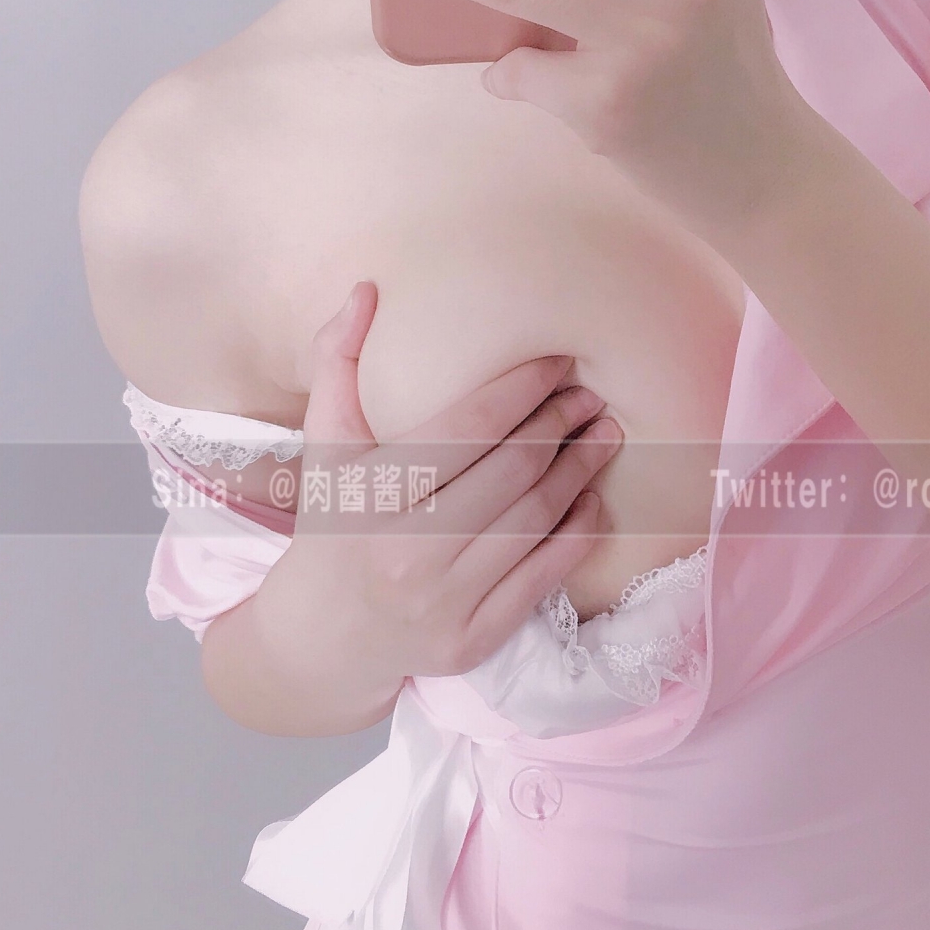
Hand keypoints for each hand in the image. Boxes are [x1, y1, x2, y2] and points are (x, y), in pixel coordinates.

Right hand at [264, 281, 622, 700]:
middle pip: (512, 471)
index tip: (557, 361)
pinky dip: (578, 531)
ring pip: (534, 518)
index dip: (522, 388)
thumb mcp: (325, 444)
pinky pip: (544, 574)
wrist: (325, 639)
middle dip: (560, 423)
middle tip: (590, 393)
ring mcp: (444, 602)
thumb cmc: (335, 522)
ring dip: (581, 470)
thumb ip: (339, 360)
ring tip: (604, 433)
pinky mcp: (474, 640)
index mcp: (371, 495)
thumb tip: (367, 289)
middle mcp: (408, 552)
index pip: (467, 428)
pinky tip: (593, 497)